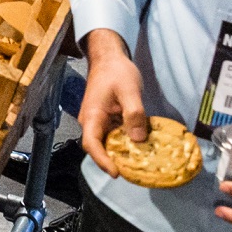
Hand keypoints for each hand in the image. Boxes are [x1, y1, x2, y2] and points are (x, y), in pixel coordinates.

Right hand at [77, 28, 147, 179]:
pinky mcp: (106, 119)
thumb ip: (134, 114)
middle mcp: (91, 121)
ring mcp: (98, 121)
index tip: (116, 173)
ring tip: (140, 164)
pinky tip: (140, 146)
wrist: (108, 58)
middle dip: (113, 162)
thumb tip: (139, 140)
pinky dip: (124, 143)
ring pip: (106, 143)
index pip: (91, 144)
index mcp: (92, 116)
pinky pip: (113, 135)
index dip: (102, 160)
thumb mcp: (129, 91)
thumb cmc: (117, 72)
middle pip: (98, 148)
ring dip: (120, 153)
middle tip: (134, 173)